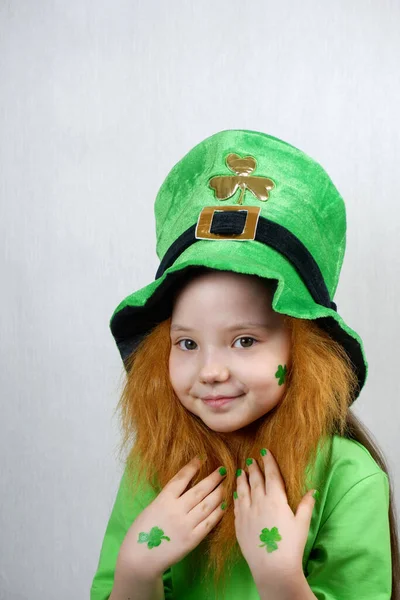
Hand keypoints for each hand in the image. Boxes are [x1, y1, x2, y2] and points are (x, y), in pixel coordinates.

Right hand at [117, 456, 226, 580]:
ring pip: (207, 505)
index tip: (201, 458)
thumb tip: (184, 486)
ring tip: (226, 484)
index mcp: (163, 500)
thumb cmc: (142, 531)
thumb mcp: (152, 507)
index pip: (181, 478)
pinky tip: (224, 505)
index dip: (192, 467)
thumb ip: (168, 498)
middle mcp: (176, 510)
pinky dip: (218, 513)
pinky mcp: (192, 539)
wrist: (140, 558)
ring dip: (219, 493)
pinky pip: (209, 523)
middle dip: (213, 478)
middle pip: (199, 490)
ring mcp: (186, 525)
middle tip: (223, 469)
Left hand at [233, 449, 316, 587]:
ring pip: (243, 490)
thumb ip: (306, 505)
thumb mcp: (302, 524)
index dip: (268, 462)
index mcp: (276, 499)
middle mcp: (259, 502)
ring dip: (242, 479)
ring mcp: (246, 512)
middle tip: (250, 459)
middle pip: (255, 480)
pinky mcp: (239, 524)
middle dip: (253, 468)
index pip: (271, 475)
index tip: (264, 451)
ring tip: (241, 471)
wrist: (272, 568)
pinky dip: (236, 496)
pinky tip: (236, 493)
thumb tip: (312, 490)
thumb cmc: (291, 546)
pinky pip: (236, 505)